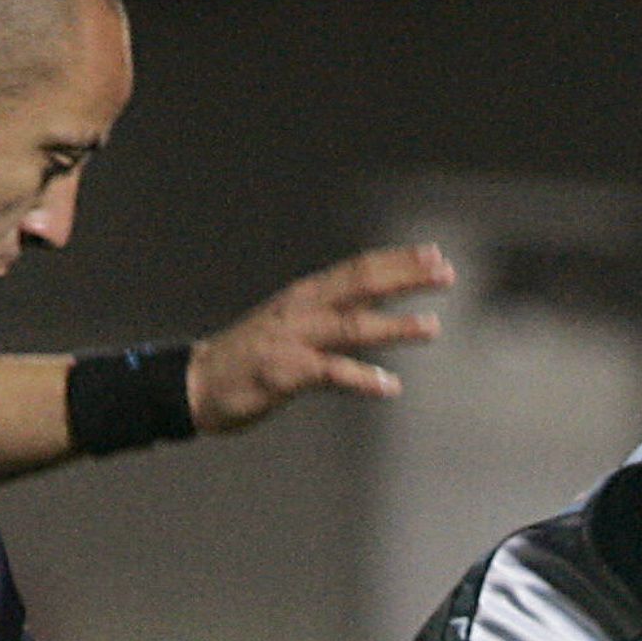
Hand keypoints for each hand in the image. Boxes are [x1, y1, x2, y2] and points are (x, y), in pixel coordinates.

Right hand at [188, 244, 454, 432]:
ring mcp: (293, 339)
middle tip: (445, 273)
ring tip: (431, 327)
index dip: (398, 260)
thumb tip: (370, 306)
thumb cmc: (248, 355)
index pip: (359, 268)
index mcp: (306, 295)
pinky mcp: (285, 372)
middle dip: (406, 277)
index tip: (434, 254)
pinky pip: (331, 373)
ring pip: (352, 326)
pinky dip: (362, 379)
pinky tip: (389, 386)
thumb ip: (328, 312)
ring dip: (394, 326)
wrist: (196, 382)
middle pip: (362, 284)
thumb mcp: (290, 321)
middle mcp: (302, 309)